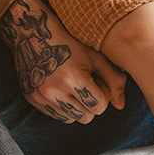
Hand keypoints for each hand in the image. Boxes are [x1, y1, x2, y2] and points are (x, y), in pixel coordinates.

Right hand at [0, 0, 125, 123]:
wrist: (33, 35)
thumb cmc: (70, 44)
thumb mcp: (95, 57)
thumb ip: (114, 79)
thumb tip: (121, 105)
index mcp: (73, 76)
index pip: (99, 106)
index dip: (102, 95)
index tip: (97, 83)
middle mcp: (55, 89)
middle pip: (86, 117)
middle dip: (90, 105)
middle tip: (86, 87)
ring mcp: (41, 96)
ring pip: (71, 119)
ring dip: (77, 107)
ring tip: (73, 88)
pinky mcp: (32, 99)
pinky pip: (55, 115)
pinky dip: (62, 107)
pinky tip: (61, 90)